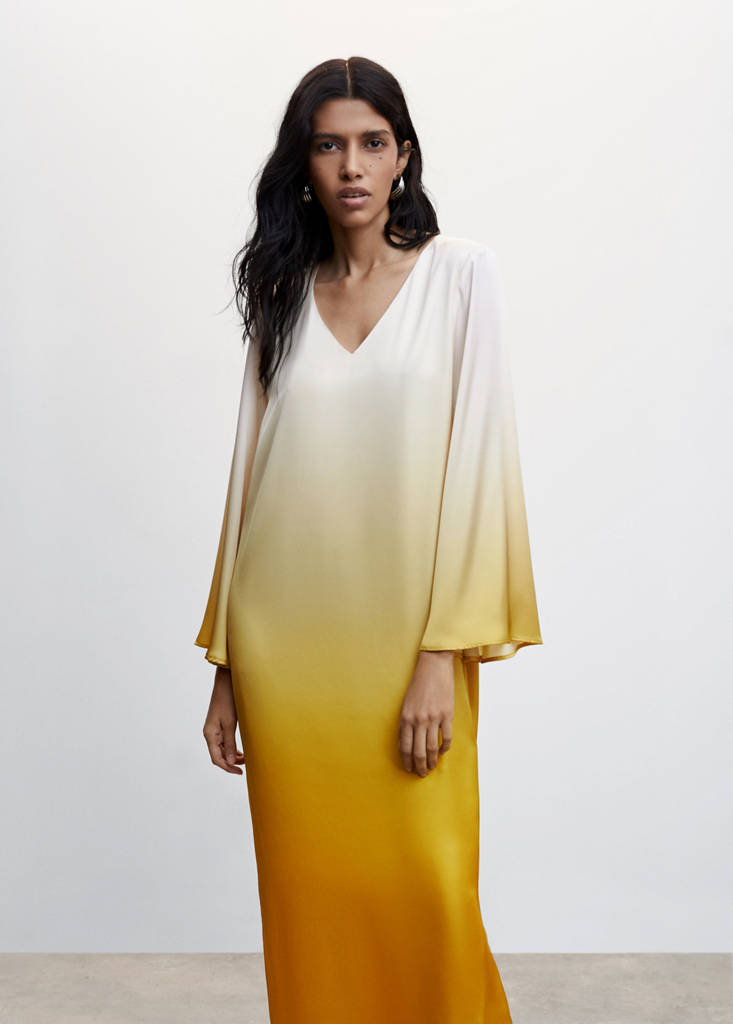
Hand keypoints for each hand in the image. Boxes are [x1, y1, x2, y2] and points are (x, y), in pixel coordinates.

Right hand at [203, 667, 245, 774]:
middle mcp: (210, 733)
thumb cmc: (228, 701)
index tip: (240, 772)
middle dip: (231, 763)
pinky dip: (232, 748)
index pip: (216, 758)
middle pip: (218, 755)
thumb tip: (230, 762)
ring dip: (232, 756)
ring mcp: (214, 729)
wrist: (226, 683)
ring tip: (246, 760)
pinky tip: (241, 751)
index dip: (227, 767)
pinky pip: (224, 742)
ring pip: (222, 749)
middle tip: (245, 767)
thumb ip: (230, 743)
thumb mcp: (230, 723)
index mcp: (210, 734)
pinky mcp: (220, 725)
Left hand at [398, 651, 454, 776]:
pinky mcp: (446, 715)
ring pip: (432, 748)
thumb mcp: (406, 703)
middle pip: (418, 752)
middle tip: (421, 774)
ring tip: (431, 768)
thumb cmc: (418, 684)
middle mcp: (418, 720)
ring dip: (431, 761)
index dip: (407, 761)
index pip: (404, 747)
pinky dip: (444, 748)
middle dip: (419, 766)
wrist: (433, 666)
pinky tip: (442, 752)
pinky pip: (446, 737)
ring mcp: (433, 718)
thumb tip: (408, 741)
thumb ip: (406, 721)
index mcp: (405, 718)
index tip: (409, 769)